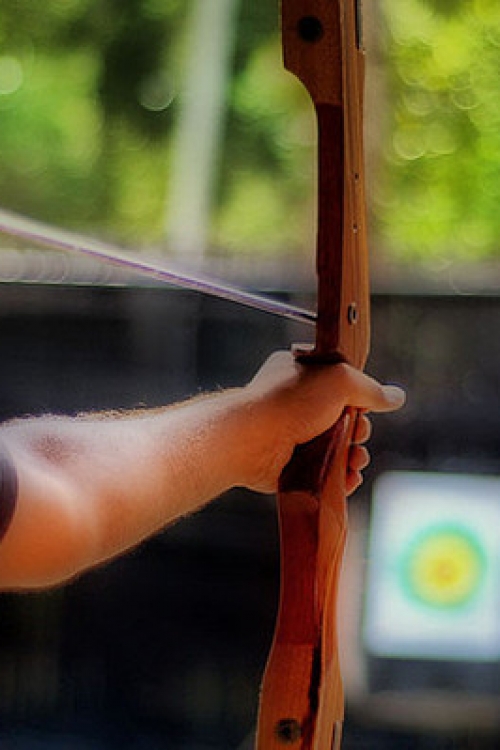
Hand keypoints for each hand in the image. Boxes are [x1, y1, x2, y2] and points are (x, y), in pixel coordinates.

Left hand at [241, 351, 404, 492]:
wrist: (252, 439)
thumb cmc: (289, 401)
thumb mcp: (340, 381)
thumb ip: (372, 390)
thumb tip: (397, 397)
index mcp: (301, 373)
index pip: (340, 385)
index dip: (358, 399)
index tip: (363, 407)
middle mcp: (295, 403)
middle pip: (343, 420)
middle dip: (359, 432)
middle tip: (358, 435)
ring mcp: (292, 435)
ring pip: (336, 449)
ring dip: (354, 457)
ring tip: (355, 461)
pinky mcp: (290, 466)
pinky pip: (323, 474)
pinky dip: (340, 479)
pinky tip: (350, 479)